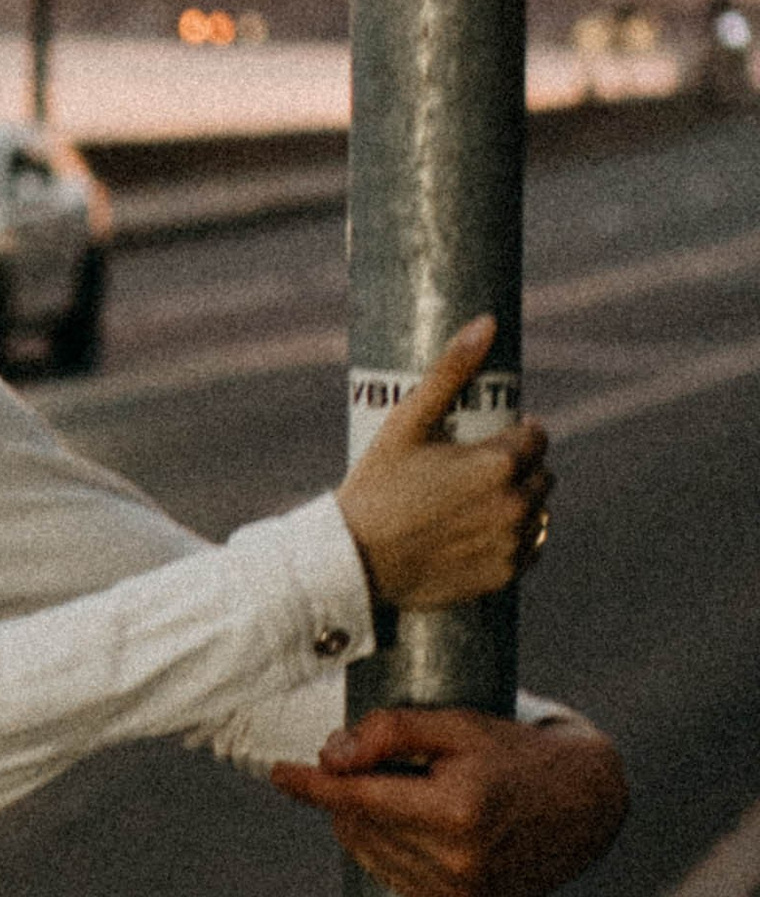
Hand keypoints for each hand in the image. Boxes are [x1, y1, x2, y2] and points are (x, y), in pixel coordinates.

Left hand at [271, 708, 628, 896]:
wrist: (588, 805)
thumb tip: (331, 756)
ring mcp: (462, 894)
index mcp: (458, 811)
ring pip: (372, 854)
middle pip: (360, 825)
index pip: (358, 799)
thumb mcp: (460, 725)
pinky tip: (413, 824)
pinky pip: (396, 878)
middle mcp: (458, 861)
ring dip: (364, 822)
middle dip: (350, 792)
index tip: (278, 772)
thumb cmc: (519, 753)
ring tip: (404, 790)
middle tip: (375, 762)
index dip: (312, 785)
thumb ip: (394, 732)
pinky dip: (388, 849)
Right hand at [335, 316, 552, 606]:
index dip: (517, 433)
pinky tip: (482, 533)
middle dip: (520, 468)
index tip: (492, 437)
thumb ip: (451, 371)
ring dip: (521, 503)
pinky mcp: (503, 574)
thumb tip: (487, 322)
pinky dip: (514, 540)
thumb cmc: (376, 487)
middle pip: (542, 475)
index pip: (537, 436)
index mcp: (500, 462)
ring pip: (539, 512)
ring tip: (480, 502)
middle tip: (479, 471)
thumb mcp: (407, 422)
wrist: (353, 561)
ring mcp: (511, 542)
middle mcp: (515, 503)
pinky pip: (529, 549)